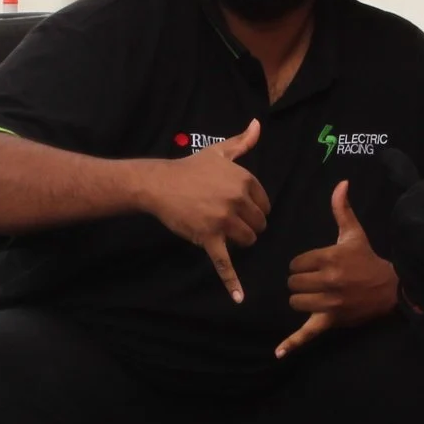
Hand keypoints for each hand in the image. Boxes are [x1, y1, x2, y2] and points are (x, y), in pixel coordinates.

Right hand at [138, 119, 268, 301]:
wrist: (159, 184)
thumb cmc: (190, 168)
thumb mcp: (218, 153)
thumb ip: (242, 142)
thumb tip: (258, 125)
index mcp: (245, 179)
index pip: (265, 204)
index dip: (252, 209)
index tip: (237, 207)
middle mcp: (238, 199)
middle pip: (259, 225)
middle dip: (247, 225)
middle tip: (226, 219)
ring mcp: (224, 220)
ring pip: (248, 240)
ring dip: (238, 240)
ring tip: (220, 230)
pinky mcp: (210, 238)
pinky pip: (225, 263)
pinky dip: (232, 282)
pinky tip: (239, 298)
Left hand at [276, 181, 398, 357]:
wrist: (389, 288)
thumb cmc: (367, 259)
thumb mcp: (354, 234)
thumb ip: (342, 209)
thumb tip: (341, 183)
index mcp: (330, 259)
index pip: (296, 263)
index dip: (300, 264)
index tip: (312, 265)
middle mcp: (328, 282)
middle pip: (293, 283)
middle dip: (299, 281)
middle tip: (313, 279)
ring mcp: (329, 304)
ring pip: (295, 302)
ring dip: (300, 298)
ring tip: (313, 293)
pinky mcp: (331, 321)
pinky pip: (308, 333)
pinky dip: (292, 343)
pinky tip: (278, 353)